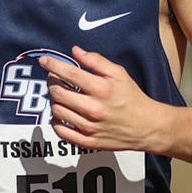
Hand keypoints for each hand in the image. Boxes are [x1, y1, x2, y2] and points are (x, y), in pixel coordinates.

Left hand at [39, 47, 168, 152]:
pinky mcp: (88, 142)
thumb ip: (96, 61)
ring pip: (57, 111)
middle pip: (58, 93)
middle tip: (55, 79)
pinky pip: (61, 132)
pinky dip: (56, 121)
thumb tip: (76, 51)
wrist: (147, 127)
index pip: (69, 73)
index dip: (53, 65)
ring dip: (54, 101)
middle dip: (52, 82)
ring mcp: (90, 127)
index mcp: (102, 89)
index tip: (44, 61)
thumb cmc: (132, 98)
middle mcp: (94, 109)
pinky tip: (62, 114)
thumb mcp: (119, 74)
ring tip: (61, 96)